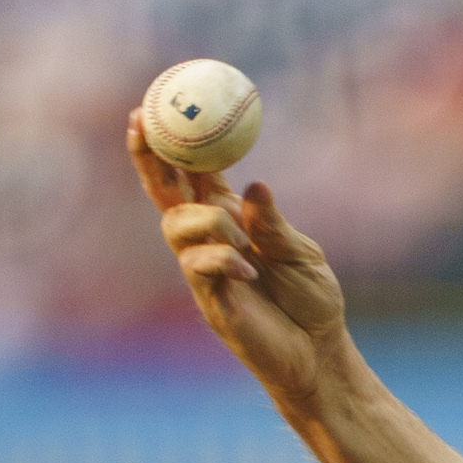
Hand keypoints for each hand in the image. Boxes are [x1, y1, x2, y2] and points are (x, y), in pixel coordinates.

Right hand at [127, 111, 346, 408]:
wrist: (320, 354)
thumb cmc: (311, 301)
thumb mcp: (301, 253)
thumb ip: (273, 223)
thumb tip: (254, 187)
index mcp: (229, 219)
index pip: (191, 174)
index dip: (171, 142)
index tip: (151, 108)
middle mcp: (209, 241)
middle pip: (164, 193)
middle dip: (149, 159)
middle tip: (142, 125)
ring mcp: (204, 271)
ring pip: (176, 228)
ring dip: (207, 223)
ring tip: (244, 242)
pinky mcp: (210, 302)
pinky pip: (197, 268)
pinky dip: (221, 259)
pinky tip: (250, 270)